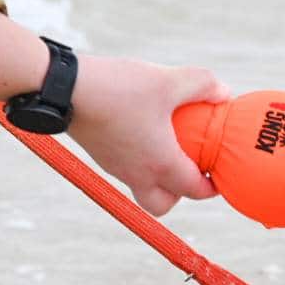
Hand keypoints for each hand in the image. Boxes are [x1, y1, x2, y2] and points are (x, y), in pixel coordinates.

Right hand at [68, 56, 229, 215]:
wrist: (59, 87)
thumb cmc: (117, 88)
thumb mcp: (167, 80)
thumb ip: (202, 84)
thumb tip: (226, 93)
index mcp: (161, 165)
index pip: (196, 192)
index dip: (214, 187)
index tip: (220, 173)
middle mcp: (137, 174)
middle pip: (163, 204)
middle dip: (181, 193)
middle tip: (191, 166)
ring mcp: (115, 166)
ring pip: (142, 188)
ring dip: (158, 177)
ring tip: (169, 146)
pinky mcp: (99, 153)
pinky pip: (125, 169)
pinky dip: (138, 161)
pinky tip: (143, 130)